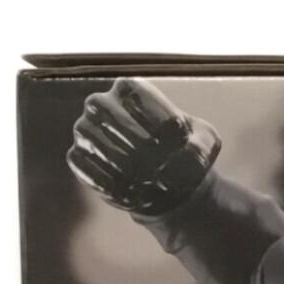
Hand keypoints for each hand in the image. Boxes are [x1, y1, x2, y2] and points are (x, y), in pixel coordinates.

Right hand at [67, 77, 221, 216]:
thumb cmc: (186, 153)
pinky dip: (109, 181)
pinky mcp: (78, 157)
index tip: (178, 140)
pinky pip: (85, 166)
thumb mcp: (206, 145)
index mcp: (131, 89)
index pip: (137, 95)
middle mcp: (101, 103)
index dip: (159, 120)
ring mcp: (85, 129)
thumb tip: (183, 160)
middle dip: (138, 141)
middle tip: (161, 163)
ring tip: (151, 181)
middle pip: (109, 113)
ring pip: (94, 139)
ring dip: (124, 162)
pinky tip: (133, 193)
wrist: (167, 182)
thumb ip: (201, 146)